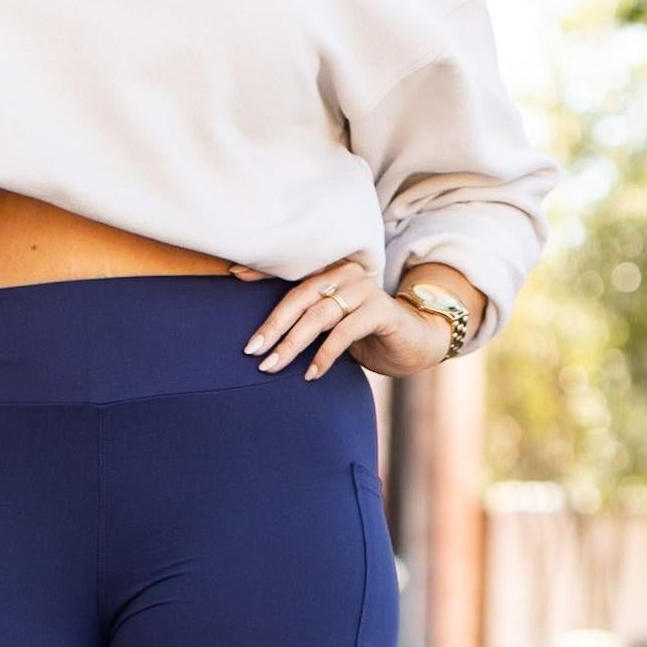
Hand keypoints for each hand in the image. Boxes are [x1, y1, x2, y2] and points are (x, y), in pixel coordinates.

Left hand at [230, 261, 458, 380]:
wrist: (413, 343)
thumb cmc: (363, 336)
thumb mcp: (329, 327)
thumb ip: (304, 322)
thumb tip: (260, 337)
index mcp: (331, 272)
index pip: (292, 271)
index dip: (263, 271)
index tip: (233, 276)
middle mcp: (347, 273)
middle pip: (301, 296)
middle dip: (274, 325)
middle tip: (252, 350)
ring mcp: (365, 289)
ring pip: (319, 315)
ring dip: (293, 344)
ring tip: (272, 366)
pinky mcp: (381, 311)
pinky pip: (345, 332)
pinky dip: (325, 355)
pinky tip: (311, 375)